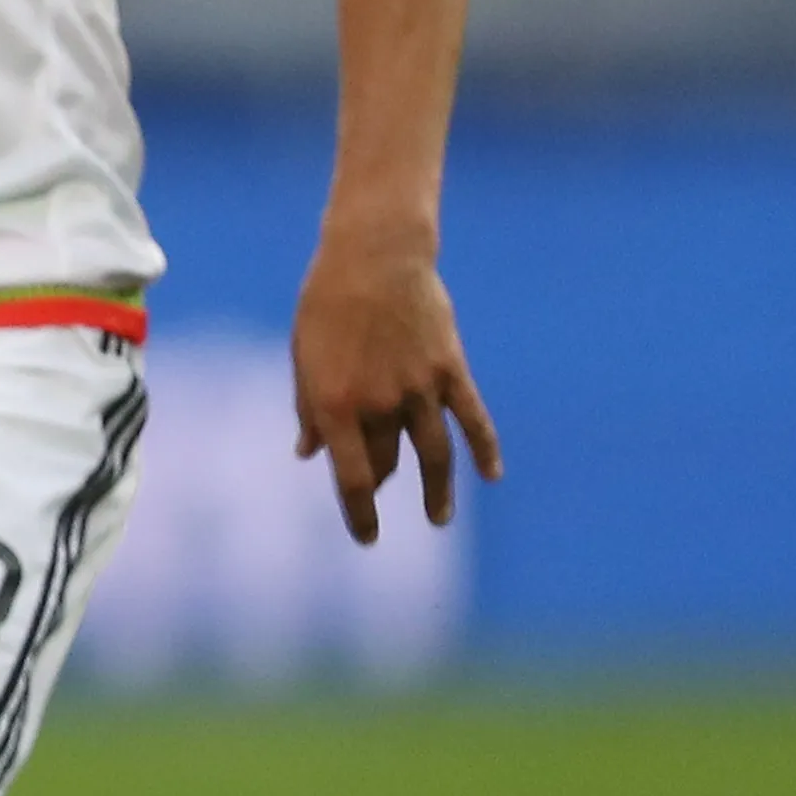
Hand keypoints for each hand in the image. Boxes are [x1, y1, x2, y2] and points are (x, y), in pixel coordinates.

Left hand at [289, 222, 499, 542]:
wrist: (372, 258)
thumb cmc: (326, 306)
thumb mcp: (304, 357)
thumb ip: (308, 409)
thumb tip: (307, 453)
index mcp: (333, 404)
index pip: (352, 478)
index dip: (359, 513)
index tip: (366, 537)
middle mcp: (378, 404)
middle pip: (387, 463)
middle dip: (382, 483)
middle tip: (380, 493)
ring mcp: (419, 388)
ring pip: (435, 456)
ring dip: (438, 492)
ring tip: (438, 519)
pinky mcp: (450, 370)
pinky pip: (473, 419)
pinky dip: (485, 449)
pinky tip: (491, 475)